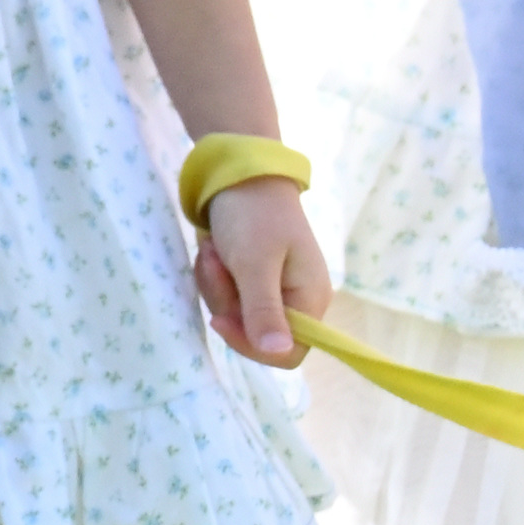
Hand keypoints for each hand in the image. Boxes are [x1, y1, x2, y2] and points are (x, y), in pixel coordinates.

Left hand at [192, 178, 329, 365]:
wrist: (238, 170)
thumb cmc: (252, 214)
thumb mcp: (255, 263)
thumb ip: (265, 310)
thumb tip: (279, 354)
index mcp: (311, 300)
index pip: (289, 353)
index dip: (253, 345)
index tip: (220, 320)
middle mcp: (297, 300)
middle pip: (254, 332)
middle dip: (225, 301)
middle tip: (215, 262)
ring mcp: (273, 288)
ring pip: (234, 312)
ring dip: (215, 283)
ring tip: (214, 248)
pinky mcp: (251, 276)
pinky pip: (226, 293)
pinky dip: (214, 273)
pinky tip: (212, 247)